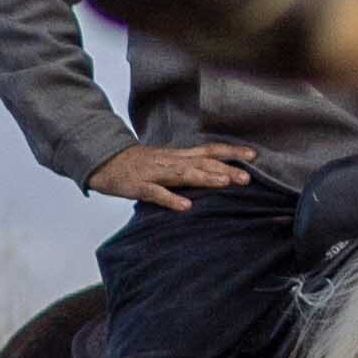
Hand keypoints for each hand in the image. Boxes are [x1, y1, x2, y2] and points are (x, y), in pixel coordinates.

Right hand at [93, 139, 263, 209]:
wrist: (103, 161)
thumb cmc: (136, 164)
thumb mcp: (164, 162)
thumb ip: (186, 168)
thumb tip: (213, 174)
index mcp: (177, 156)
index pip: (209, 150)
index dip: (231, 151)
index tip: (254, 154)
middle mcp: (170, 161)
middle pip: (202, 162)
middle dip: (225, 169)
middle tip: (248, 177)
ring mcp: (154, 172)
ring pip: (183, 173)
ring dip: (205, 178)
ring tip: (224, 184)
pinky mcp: (138, 185)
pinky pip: (156, 193)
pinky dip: (171, 199)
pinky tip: (185, 206)